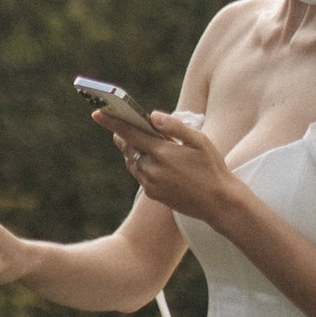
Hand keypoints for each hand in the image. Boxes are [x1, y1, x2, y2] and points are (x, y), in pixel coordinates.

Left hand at [94, 109, 242, 226]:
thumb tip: (152, 115)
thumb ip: (175, 126)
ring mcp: (151, 184)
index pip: (130, 133)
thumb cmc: (212, 167)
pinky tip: (153, 159)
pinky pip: (140, 175)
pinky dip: (142, 164)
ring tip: (140, 140)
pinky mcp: (153, 194)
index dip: (112, 122)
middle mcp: (152, 169)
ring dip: (133, 150)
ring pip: (133, 162)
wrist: (218, 203)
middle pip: (129, 147)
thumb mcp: (200, 141)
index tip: (97, 113)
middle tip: (123, 124)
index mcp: (162, 152)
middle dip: (125, 135)